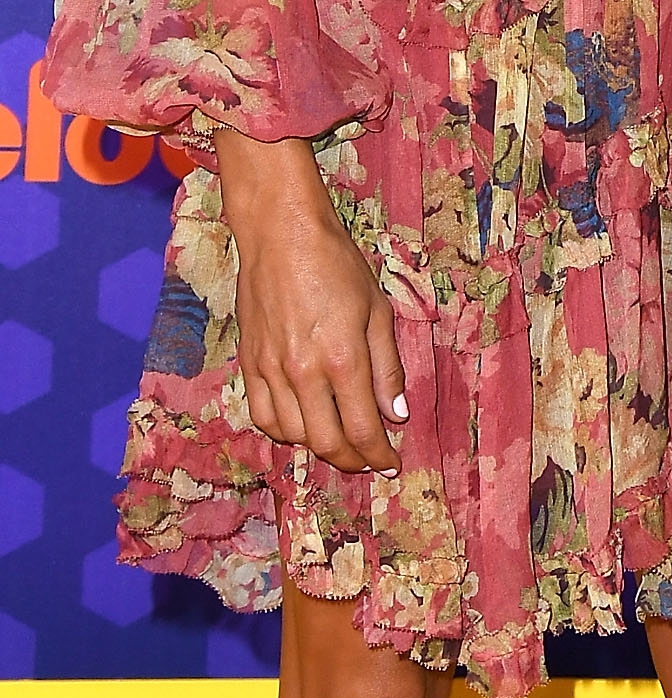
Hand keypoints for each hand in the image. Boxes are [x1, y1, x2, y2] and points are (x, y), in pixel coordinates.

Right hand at [215, 130, 404, 472]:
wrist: (281, 234)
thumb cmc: (337, 265)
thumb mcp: (377, 311)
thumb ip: (387, 368)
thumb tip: (396, 415)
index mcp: (342, 359)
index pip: (362, 428)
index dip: (378, 454)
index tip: (390, 463)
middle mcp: (303, 373)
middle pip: (326, 441)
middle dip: (352, 459)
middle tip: (368, 459)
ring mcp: (270, 371)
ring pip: (293, 435)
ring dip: (318, 447)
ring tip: (339, 441)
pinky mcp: (248, 364)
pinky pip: (262, 416)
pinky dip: (283, 431)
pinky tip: (301, 425)